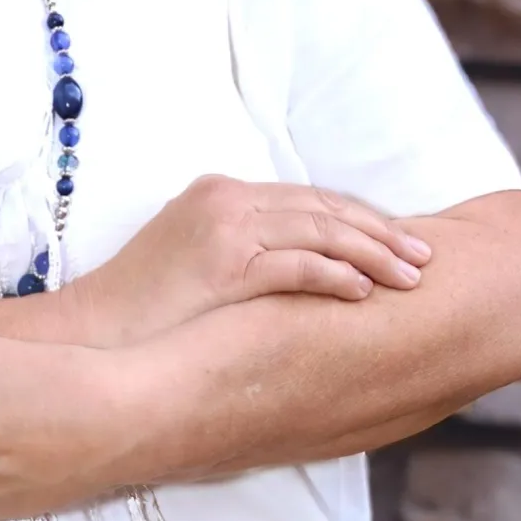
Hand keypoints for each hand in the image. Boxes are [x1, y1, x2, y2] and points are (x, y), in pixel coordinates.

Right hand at [69, 174, 431, 347]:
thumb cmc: (150, 307)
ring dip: (373, 253)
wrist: (98, 329)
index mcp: (221, 191)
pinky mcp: (225, 265)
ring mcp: (226, 228)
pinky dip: (337, 275)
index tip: (398, 240)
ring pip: (320, 231)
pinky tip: (364, 291)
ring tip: (410, 277)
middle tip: (422, 256)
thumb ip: (247, 246)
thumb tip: (308, 263)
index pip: (309, 198)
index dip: (360, 218)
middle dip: (380, 231)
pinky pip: (298, 265)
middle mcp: (227, 198)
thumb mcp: (198, 256)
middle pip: (323, 207)